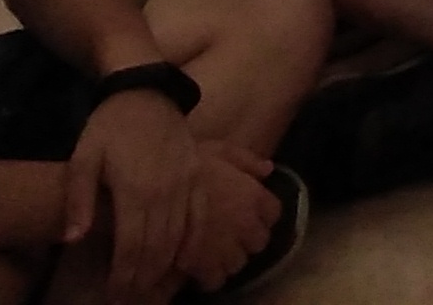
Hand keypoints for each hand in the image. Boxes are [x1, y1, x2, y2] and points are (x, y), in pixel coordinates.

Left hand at [61, 83, 204, 304]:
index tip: (114, 295)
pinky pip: (200, 217)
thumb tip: (73, 240)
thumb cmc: (109, 126)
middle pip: (156, 247)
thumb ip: (79, 200)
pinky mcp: (198, 176)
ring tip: (149, 287)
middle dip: (142, 278)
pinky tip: (186, 262)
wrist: (146, 91)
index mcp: (135, 189)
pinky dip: (194, 242)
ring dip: (164, 267)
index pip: (131, 246)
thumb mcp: (84, 158)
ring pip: (179, 237)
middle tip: (128, 298)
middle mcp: (165, 191)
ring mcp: (186, 184)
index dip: (123, 276)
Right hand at [170, 146, 284, 295]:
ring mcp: (227, 248)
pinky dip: (210, 277)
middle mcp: (246, 225)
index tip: (250, 214)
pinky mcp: (205, 266)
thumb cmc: (189, 164)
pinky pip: (216, 281)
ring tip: (213, 252)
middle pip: (258, 242)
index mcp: (253, 196)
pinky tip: (200, 267)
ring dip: (228, 259)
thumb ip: (247, 160)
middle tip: (230, 235)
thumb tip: (268, 170)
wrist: (159, 188)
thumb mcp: (220, 151)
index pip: (273, 213)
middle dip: (246, 240)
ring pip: (238, 263)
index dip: (262, 214)